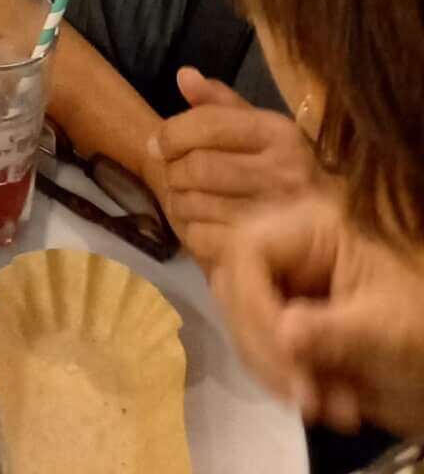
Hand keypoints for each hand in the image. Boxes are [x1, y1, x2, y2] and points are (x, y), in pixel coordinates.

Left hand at [147, 70, 320, 270]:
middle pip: (198, 166)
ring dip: (177, 199)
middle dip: (173, 169)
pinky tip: (196, 222)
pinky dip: (190, 228)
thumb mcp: (263, 130)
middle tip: (170, 173)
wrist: (335, 230)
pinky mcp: (263, 251)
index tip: (157, 144)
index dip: (172, 133)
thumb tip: (184, 75)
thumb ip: (221, 105)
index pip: (208, 125)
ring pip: (197, 203)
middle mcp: (282, 172)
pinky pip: (204, 236)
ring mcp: (275, 215)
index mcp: (279, 134)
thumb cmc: (289, 171)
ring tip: (180, 196)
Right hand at [214, 196, 423, 435]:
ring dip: (276, 374)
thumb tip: (282, 335)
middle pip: (235, 289)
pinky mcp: (279, 322)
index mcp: (310, 230)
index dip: (254, 302)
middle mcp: (285, 252)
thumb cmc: (419, 327)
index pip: (250, 251)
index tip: (286, 354)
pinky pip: (257, 349)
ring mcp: (279, 287)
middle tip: (308, 398)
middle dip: (266, 348)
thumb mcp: (385, 328)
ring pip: (240, 324)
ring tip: (330, 409)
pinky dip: (281, 382)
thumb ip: (332, 331)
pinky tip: (321, 405)